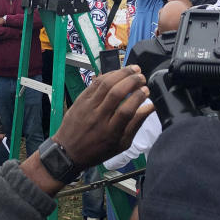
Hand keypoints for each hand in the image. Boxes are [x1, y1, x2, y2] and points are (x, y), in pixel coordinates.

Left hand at [26, 67, 152, 192]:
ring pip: (105, 84)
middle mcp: (99, 117)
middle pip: (116, 93)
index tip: (147, 90)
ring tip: (133, 69)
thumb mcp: (121, 144)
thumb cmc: (98, 149)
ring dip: (121, 73)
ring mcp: (88, 106)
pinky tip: (118, 72)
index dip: (138, 98)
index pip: (126, 111)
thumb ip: (136, 124)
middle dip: (132, 81)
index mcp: (111, 132)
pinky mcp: (81, 98)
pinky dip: (108, 75)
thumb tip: (150, 107)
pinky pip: (95, 82)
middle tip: (142, 77)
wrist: (69, 150)